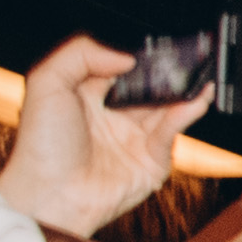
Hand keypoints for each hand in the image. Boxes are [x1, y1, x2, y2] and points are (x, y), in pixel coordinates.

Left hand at [0, 36, 193, 235]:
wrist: (53, 194)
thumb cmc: (41, 146)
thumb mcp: (46, 83)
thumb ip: (80, 54)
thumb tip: (127, 57)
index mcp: (86, 98)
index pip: (120, 69)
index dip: (137, 57)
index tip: (155, 48)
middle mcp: (112, 117)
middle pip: (149, 88)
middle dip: (168, 74)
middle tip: (185, 59)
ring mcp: (133, 139)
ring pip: (166, 108)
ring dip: (185, 92)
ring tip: (200, 77)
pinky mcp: (151, 162)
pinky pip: (172, 133)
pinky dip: (186, 114)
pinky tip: (195, 100)